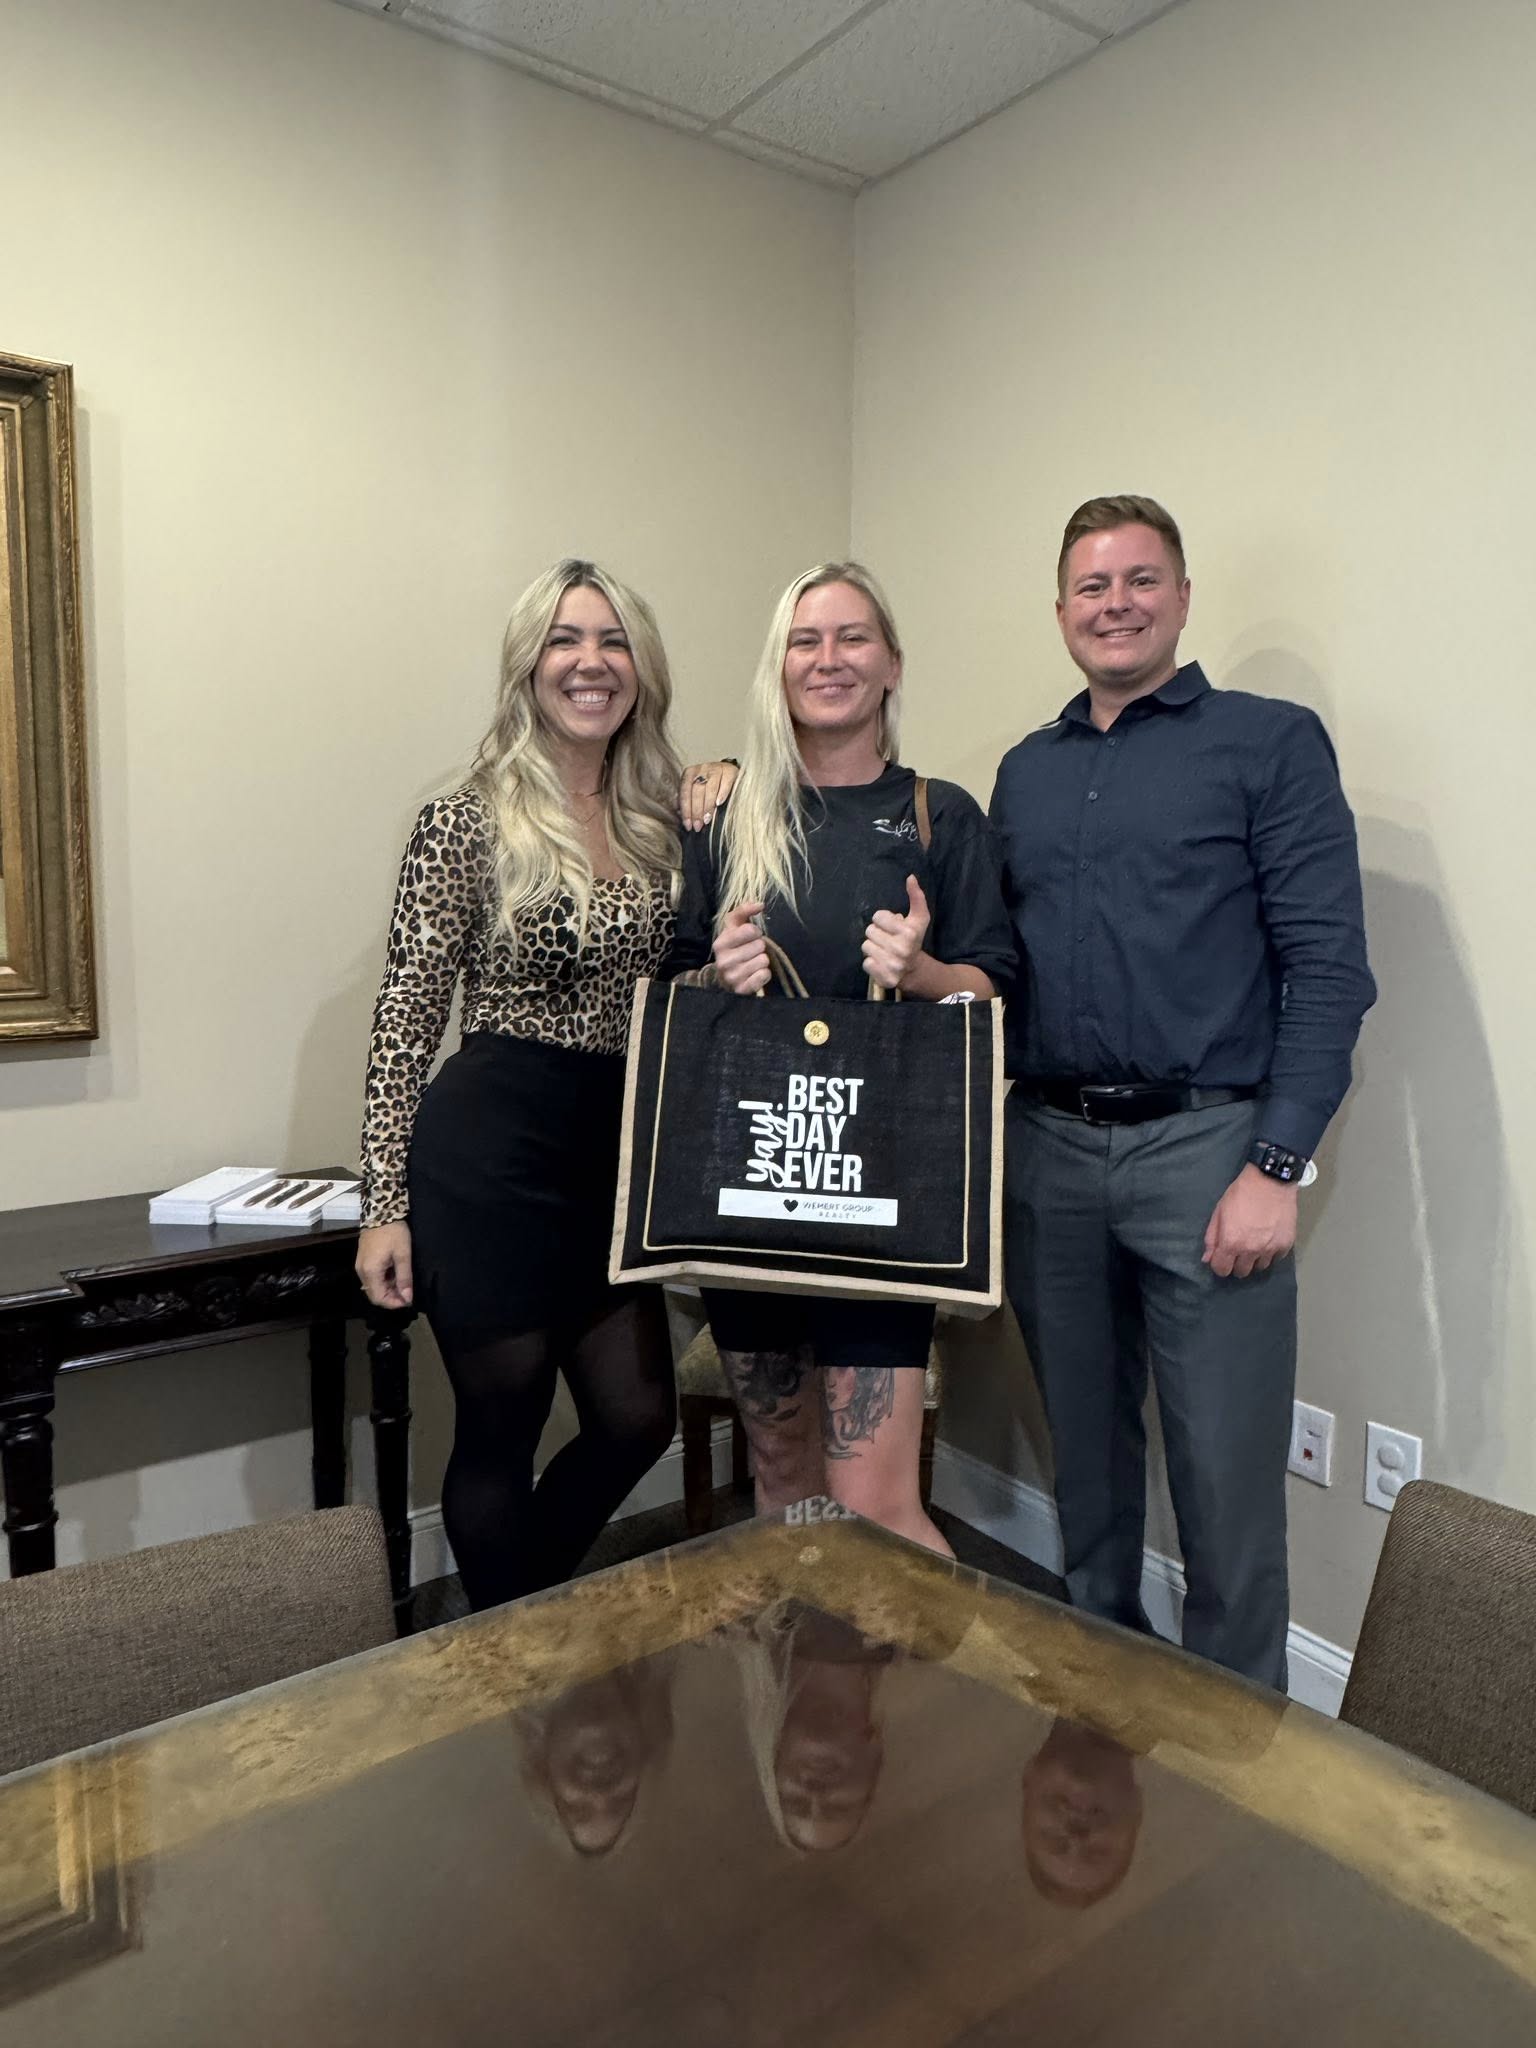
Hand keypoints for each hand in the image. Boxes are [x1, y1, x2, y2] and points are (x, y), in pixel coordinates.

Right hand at [357, 1221, 413, 1308]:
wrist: (381, 1211)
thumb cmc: (394, 1232)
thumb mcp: (403, 1255)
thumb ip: (404, 1278)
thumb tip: (407, 1298)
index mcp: (370, 1272)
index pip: (378, 1298)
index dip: (393, 1303)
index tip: (408, 1300)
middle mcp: (361, 1271)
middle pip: (374, 1294)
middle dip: (391, 1297)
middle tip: (407, 1293)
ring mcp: (360, 1265)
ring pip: (373, 1286)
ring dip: (388, 1289)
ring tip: (403, 1283)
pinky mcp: (362, 1260)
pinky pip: (372, 1277)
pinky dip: (383, 1280)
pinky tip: (395, 1274)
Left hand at [678, 760, 738, 830]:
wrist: (728, 771)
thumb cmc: (709, 784)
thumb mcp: (696, 789)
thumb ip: (688, 800)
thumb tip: (682, 816)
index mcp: (689, 773)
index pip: (685, 793)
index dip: (686, 810)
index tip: (688, 824)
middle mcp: (701, 769)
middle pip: (697, 791)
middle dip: (696, 811)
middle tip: (698, 826)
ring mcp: (716, 769)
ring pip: (710, 788)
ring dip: (708, 806)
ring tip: (707, 820)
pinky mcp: (730, 771)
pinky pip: (725, 783)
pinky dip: (722, 794)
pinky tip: (719, 804)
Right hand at [713, 901, 769, 993]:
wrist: (725, 980)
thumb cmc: (734, 949)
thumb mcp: (733, 929)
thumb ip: (743, 912)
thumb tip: (760, 904)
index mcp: (720, 943)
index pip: (750, 930)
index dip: (755, 932)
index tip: (750, 937)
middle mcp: (723, 961)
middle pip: (759, 946)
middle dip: (759, 948)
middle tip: (751, 953)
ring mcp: (732, 977)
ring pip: (763, 960)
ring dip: (762, 961)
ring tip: (752, 963)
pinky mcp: (741, 990)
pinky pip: (764, 975)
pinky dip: (764, 974)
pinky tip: (756, 974)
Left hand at [862, 875, 930, 991]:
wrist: (913, 969)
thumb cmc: (913, 939)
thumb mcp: (918, 918)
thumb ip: (916, 897)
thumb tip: (910, 877)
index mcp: (909, 932)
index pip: (878, 916)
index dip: (883, 921)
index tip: (892, 928)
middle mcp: (901, 949)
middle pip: (869, 931)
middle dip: (877, 934)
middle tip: (887, 940)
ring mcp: (892, 965)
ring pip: (866, 946)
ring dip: (873, 947)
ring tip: (883, 950)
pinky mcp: (885, 977)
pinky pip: (865, 963)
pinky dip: (871, 962)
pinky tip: (881, 962)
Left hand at [1202, 1166, 1297, 1278]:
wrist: (1270, 1180)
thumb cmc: (1241, 1193)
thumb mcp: (1219, 1212)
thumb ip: (1212, 1237)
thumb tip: (1208, 1258)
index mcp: (1231, 1243)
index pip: (1222, 1269)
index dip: (1219, 1264)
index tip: (1222, 1256)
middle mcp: (1251, 1250)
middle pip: (1242, 1272)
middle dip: (1237, 1263)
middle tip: (1238, 1249)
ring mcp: (1270, 1249)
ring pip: (1260, 1267)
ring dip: (1255, 1259)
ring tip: (1255, 1243)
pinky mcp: (1286, 1244)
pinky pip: (1276, 1258)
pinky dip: (1271, 1252)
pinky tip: (1268, 1239)